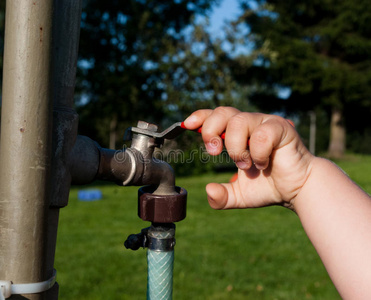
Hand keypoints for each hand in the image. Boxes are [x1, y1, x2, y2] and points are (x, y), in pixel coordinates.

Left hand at [183, 107, 314, 209]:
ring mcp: (266, 124)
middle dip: (212, 130)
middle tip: (213, 151)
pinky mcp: (282, 129)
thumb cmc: (268, 185)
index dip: (200, 116)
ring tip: (245, 165)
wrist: (297, 190)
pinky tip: (264, 163)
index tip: (186, 125)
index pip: (216, 116)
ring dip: (236, 147)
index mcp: (238, 133)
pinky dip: (257, 152)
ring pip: (240, 122)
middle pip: (224, 111)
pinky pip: (262, 133)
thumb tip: (208, 190)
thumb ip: (222, 196)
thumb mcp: (239, 195)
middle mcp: (251, 124)